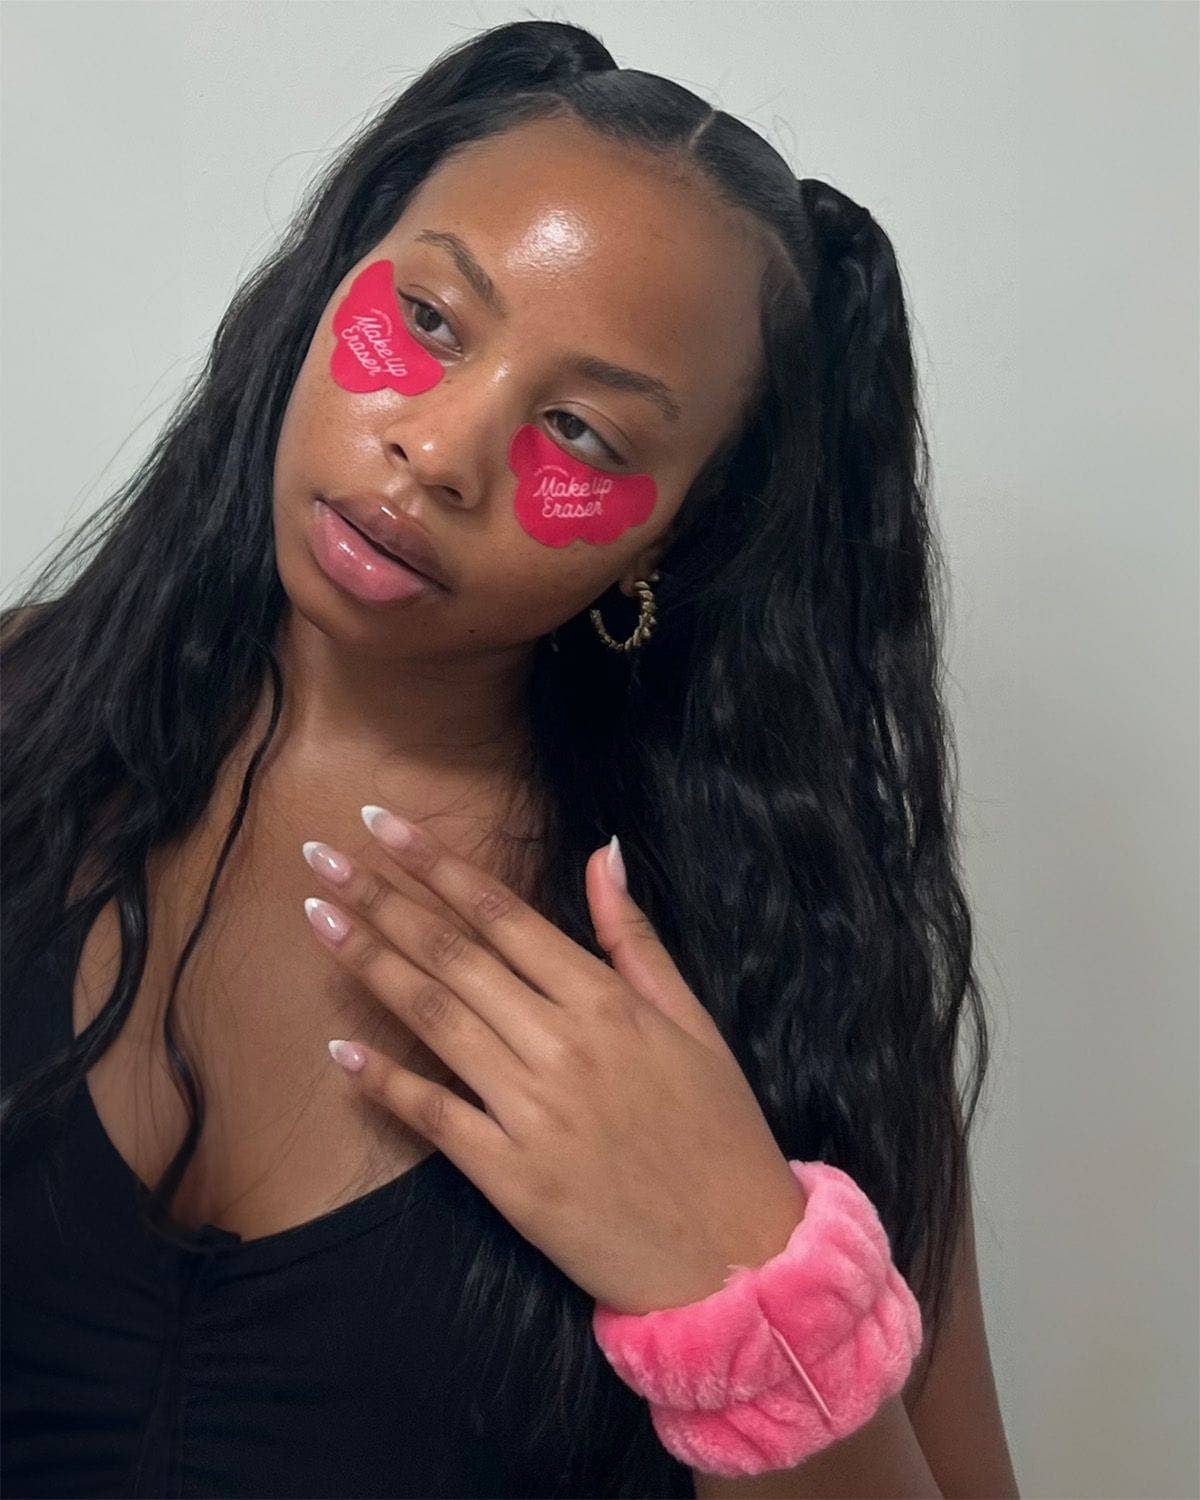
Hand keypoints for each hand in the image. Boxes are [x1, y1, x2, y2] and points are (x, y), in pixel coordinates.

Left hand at [300, 805, 807, 1315]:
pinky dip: (385, 1082)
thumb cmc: (718, 1130)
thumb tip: (604, 852)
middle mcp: (562, 1044)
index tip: (382, 824)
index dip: (436, 864)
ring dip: (369, 965)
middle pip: (453, 955)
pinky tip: (339, 1049)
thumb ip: (636, 937)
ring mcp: (531, 1111)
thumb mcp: (693, 1021)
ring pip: (435, 1019)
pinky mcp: (510, 1177)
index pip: (501, 914)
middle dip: (380, 898)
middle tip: (320, 856)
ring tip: (317, 919)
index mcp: (606, 1001)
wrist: (734, 1255)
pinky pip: (434, 1116)